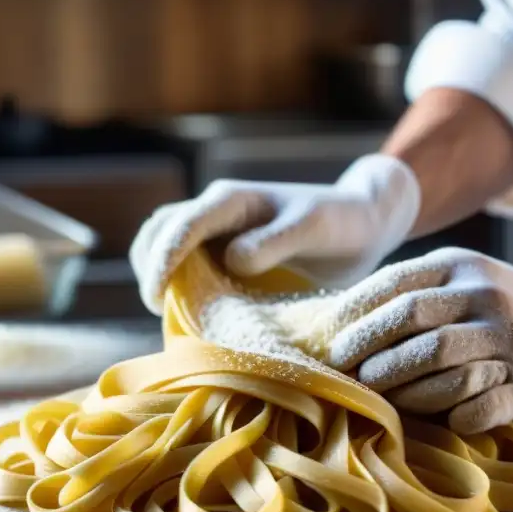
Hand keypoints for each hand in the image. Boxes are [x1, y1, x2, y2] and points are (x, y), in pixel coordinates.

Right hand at [129, 154, 420, 314]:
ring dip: (156, 272)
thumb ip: (274, 241)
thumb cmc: (341, 221)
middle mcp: (218, 211)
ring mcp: (219, 231)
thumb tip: (231, 260)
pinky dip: (177, 283)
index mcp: (233, 199)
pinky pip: (188, 262)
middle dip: (150, 265)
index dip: (164, 259)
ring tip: (165, 311)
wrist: (362, 222)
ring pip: (166, 242)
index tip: (157, 297)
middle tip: (158, 309)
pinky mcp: (226, 251)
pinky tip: (188, 312)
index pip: (182, 224)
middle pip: (159, 229)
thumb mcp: (313, 227)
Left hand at [327, 248, 512, 432]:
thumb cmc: (496, 308)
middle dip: (370, 353)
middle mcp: (487, 298)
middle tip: (347, 375)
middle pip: (413, 325)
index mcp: (461, 265)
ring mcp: (510, 343)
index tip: (330, 344)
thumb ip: (409, 292)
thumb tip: (334, 322)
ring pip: (440, 368)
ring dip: (401, 389)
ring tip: (379, 398)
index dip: (355, 317)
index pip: (395, 287)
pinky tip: (436, 420)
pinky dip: (450, 417)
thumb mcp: (460, 279)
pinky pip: (478, 407)